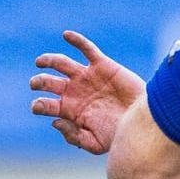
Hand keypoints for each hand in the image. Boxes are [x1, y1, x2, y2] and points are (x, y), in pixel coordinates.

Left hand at [31, 31, 144, 154]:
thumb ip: (74, 136)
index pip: (45, 104)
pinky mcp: (102, 65)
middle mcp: (74, 91)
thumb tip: (55, 122)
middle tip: (35, 84)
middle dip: (38, 81)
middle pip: (47, 82)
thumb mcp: (95, 143)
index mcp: (69, 110)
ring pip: (60, 63)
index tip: (43, 107)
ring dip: (47, 60)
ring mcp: (87, 77)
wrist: (144, 121)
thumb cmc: (120, 134)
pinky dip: (76, 40)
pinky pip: (87, 49)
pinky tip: (66, 35)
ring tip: (39, 61)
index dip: (38, 105)